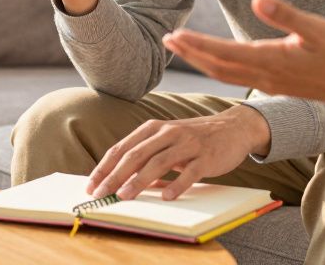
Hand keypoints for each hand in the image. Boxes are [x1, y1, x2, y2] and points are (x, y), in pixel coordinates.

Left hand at [87, 105, 269, 201]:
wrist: (233, 128)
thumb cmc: (195, 138)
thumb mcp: (168, 141)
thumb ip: (147, 156)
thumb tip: (124, 181)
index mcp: (153, 128)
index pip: (122, 148)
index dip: (104, 167)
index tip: (91, 185)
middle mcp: (168, 133)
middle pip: (136, 155)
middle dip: (115, 176)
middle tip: (101, 194)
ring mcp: (188, 143)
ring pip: (158, 162)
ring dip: (139, 180)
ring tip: (125, 196)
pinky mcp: (206, 156)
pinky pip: (190, 171)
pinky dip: (178, 184)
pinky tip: (167, 196)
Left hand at [163, 0, 324, 110]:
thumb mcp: (317, 29)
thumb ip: (286, 15)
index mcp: (271, 60)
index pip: (224, 53)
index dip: (197, 44)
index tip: (174, 35)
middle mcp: (265, 74)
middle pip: (216, 66)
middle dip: (190, 53)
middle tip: (166, 40)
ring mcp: (270, 82)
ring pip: (226, 74)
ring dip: (201, 61)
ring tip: (182, 47)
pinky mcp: (277, 83)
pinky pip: (238, 76)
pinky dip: (219, 67)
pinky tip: (216, 59)